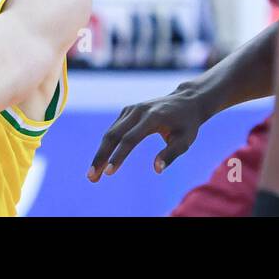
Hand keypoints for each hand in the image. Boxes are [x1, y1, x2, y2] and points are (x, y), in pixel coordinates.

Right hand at [86, 86, 209, 181]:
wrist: (186, 101)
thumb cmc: (187, 124)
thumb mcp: (185, 141)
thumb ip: (170, 154)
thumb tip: (156, 169)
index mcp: (152, 117)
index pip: (130, 139)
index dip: (118, 156)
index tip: (109, 173)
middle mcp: (138, 111)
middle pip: (113, 135)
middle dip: (100, 157)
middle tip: (92, 177)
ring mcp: (131, 109)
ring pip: (110, 133)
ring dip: (100, 154)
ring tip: (93, 175)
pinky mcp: (128, 111)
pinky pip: (114, 130)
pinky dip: (106, 146)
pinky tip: (102, 162)